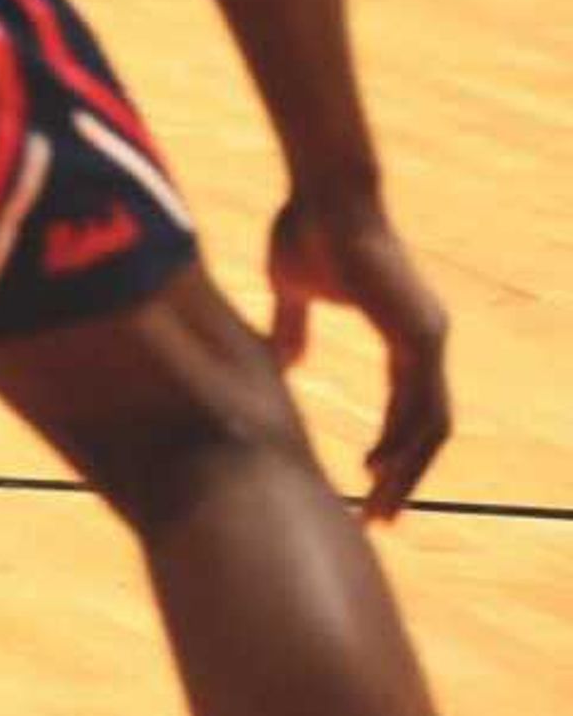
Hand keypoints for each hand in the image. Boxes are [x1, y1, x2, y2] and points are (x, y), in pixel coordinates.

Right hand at [267, 187, 451, 523]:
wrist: (325, 196)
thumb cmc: (308, 231)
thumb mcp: (294, 289)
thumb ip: (295, 327)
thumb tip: (286, 364)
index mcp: (407, 334)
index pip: (410, 408)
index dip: (394, 450)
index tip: (368, 486)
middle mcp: (427, 341)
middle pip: (427, 430)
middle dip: (405, 478)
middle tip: (380, 519)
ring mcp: (430, 338)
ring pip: (429, 426)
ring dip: (406, 471)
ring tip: (378, 506)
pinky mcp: (421, 335)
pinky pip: (418, 405)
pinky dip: (399, 440)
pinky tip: (376, 465)